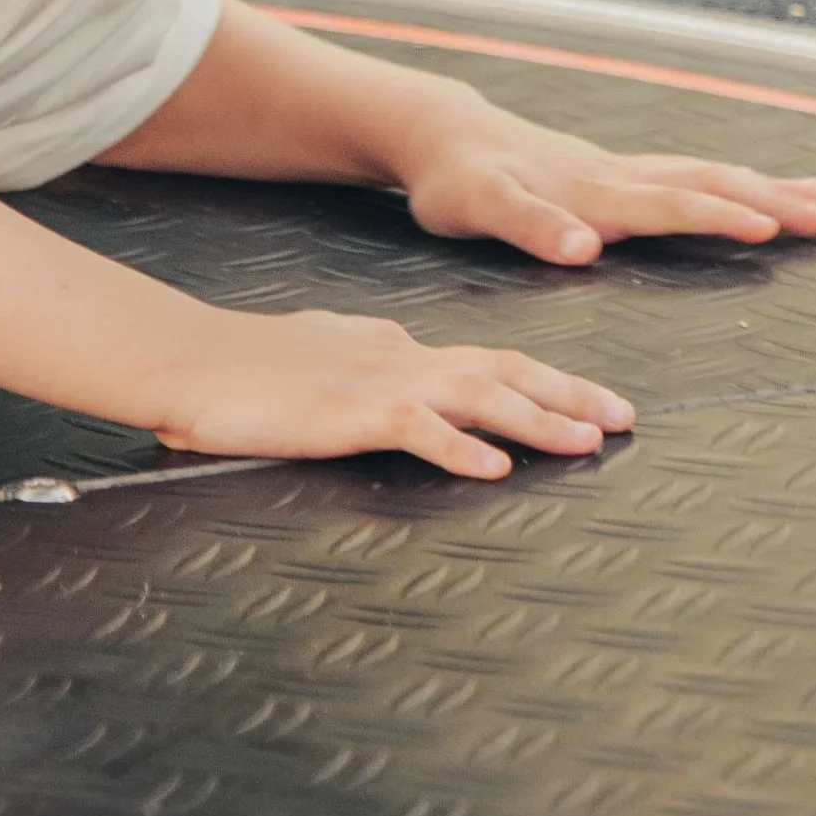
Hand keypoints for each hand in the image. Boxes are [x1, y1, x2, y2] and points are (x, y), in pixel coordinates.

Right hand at [148, 304, 633, 479]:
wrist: (188, 359)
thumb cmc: (245, 369)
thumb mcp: (326, 355)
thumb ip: (371, 365)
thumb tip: (404, 385)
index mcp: (397, 348)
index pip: (489, 360)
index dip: (547, 381)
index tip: (595, 402)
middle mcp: (401, 357)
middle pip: (503, 370)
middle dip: (570, 394)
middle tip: (627, 418)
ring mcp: (377, 383)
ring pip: (478, 394)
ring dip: (538, 418)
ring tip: (588, 441)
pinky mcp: (346, 412)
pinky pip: (417, 429)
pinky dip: (461, 448)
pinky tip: (495, 467)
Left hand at [397, 96, 815, 265]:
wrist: (438, 131)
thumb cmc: (455, 180)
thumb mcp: (479, 208)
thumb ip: (531, 226)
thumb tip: (587, 248)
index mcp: (591, 191)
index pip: (667, 203)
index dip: (717, 215)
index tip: (770, 225)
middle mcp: (613, 175)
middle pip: (701, 183)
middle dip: (766, 197)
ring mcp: (615, 169)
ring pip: (699, 175)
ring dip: (759, 186)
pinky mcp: (608, 172)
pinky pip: (680, 176)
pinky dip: (724, 183)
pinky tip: (746, 189)